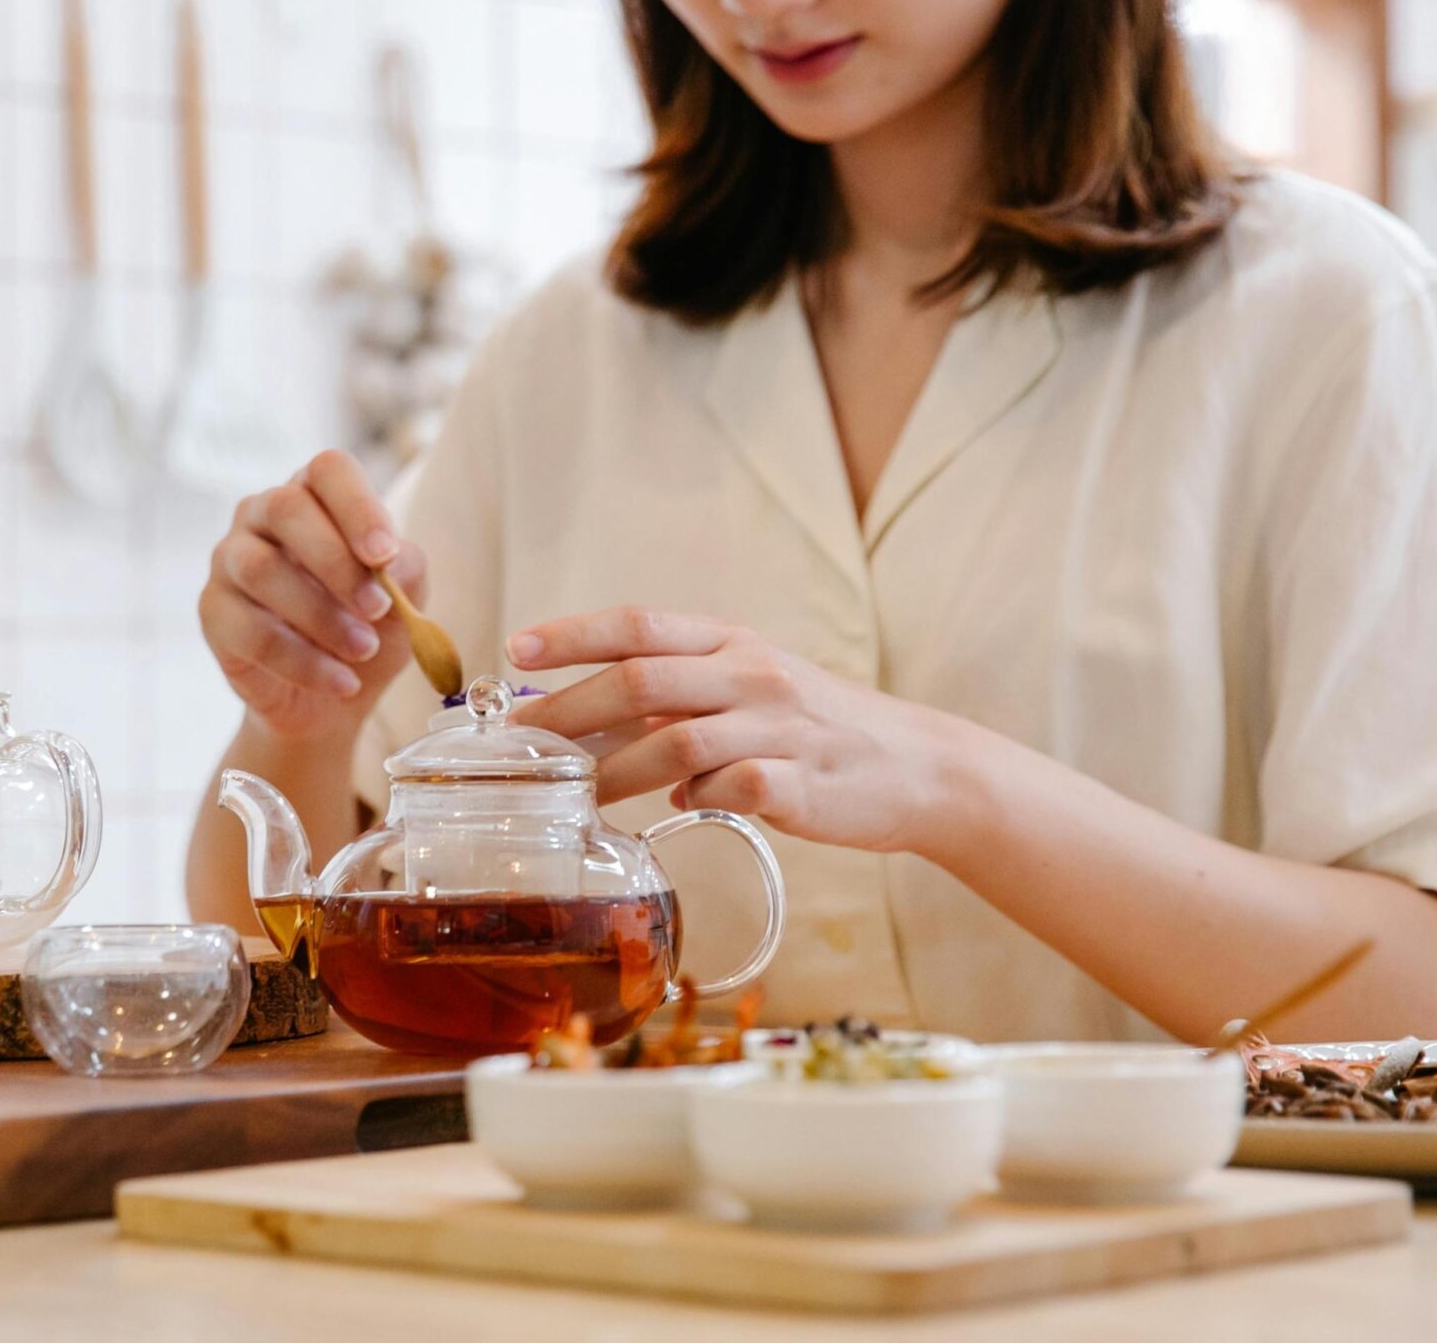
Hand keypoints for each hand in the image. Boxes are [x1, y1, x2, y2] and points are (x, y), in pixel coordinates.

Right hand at [199, 450, 425, 743]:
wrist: (333, 696)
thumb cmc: (370, 627)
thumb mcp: (404, 597)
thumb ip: (404, 570)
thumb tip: (388, 565)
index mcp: (315, 495)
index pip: (328, 470)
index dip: (358, 506)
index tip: (385, 555)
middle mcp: (263, 514)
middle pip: (286, 508)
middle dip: (337, 562)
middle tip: (378, 607)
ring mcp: (230, 559)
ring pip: (261, 569)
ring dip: (321, 616)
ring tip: (363, 650)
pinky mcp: (213, 611)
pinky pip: (250, 630)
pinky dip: (303, 662)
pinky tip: (341, 682)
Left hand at [506, 608, 968, 854]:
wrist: (919, 768)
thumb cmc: (819, 730)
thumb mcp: (751, 690)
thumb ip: (679, 700)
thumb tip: (592, 730)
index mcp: (734, 643)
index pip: (639, 625)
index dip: (573, 634)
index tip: (516, 650)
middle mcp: (753, 674)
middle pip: (641, 679)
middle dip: (570, 710)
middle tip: (520, 743)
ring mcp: (778, 727)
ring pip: (673, 741)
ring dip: (612, 771)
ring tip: (574, 797)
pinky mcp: (800, 783)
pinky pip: (729, 789)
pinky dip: (696, 800)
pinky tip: (683, 811)